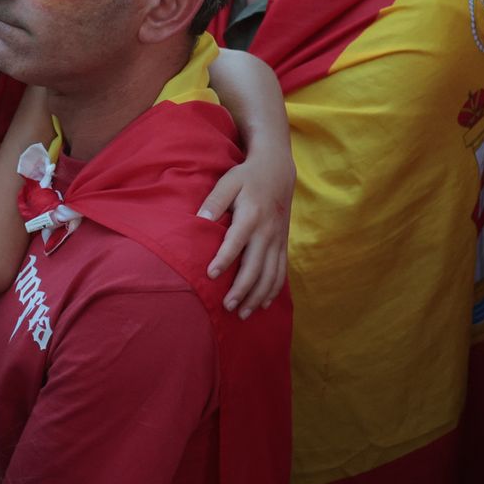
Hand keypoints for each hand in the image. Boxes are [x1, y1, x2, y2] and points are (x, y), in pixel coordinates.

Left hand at [198, 145, 293, 317]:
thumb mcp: (229, 181)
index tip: (211, 275)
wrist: (278, 170)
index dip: (224, 259)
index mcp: (251, 215)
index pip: (237, 241)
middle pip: (256, 266)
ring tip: (242, 313)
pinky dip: (273, 291)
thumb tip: (200, 219)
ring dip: (257, 296)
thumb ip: (215, 200)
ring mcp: (278, 240)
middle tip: (226, 307)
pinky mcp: (283, 245)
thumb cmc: (247, 176)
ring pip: (271, 275)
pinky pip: (281, 272)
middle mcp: (267, 231)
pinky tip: (262, 305)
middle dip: (242, 289)